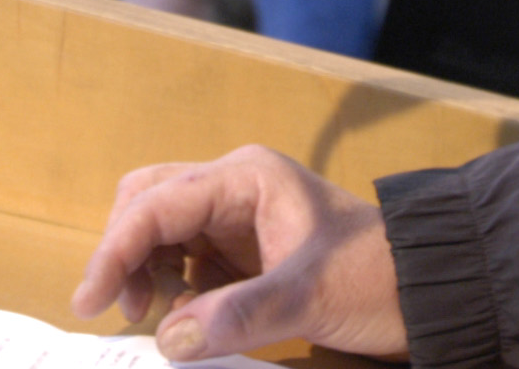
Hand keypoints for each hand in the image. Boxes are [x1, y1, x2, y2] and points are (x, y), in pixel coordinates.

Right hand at [70, 145, 405, 362]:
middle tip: (118, 311)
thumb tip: (168, 342)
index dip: (114, 252)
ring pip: (164, 231)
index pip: (156, 205)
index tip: (87, 301)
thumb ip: (236, 316)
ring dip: (146, 273)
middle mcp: (236, 186)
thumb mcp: (308, 297)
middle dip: (124, 254)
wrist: (431, 287)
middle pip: (149, 203)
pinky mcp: (247, 248)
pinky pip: (189, 261)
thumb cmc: (378, 277)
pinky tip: (186, 320)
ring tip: (152, 320)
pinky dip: (174, 289)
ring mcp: (240, 216)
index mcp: (246, 177)